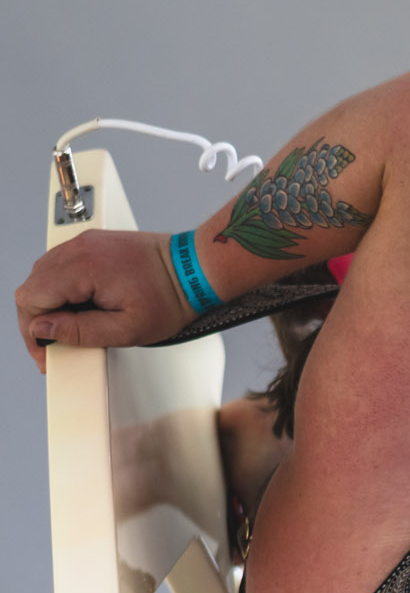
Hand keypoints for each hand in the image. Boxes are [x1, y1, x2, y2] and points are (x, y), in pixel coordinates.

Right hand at [16, 229, 195, 372]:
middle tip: (57, 343)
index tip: (47, 350)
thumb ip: (80, 331)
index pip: (30, 298)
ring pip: (43, 276)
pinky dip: (62, 288)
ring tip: (73, 326)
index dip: (32, 330)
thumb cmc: (172, 296)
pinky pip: (61, 266)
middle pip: (32, 286)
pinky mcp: (93, 243)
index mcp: (84, 267)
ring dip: (49, 303)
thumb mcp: (127, 329)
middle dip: (39, 319)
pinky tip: (81, 306)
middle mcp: (80, 248)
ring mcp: (86, 242)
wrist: (196, 268)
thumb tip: (42, 329)